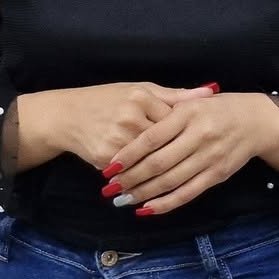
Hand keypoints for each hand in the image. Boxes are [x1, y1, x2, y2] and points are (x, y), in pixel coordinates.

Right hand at [16, 82, 214, 172]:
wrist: (67, 116)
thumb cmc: (108, 100)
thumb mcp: (141, 90)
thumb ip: (176, 96)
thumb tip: (211, 91)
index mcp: (141, 97)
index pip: (175, 120)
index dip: (189, 132)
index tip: (204, 141)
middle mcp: (129, 117)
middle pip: (164, 144)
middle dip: (182, 158)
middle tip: (202, 167)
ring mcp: (116, 138)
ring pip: (149, 163)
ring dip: (164, 176)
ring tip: (186, 182)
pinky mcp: (105, 157)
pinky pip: (131, 172)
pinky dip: (141, 181)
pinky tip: (155, 188)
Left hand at [102, 93, 278, 217]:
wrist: (256, 121)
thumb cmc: (218, 109)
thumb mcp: (192, 102)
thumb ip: (165, 111)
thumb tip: (131, 125)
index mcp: (188, 114)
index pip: (151, 138)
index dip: (129, 154)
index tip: (110, 166)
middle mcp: (199, 135)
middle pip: (158, 163)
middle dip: (131, 178)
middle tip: (110, 188)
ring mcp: (209, 157)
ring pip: (171, 181)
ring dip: (144, 193)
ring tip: (122, 200)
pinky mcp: (217, 174)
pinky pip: (188, 193)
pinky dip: (166, 203)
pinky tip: (147, 209)